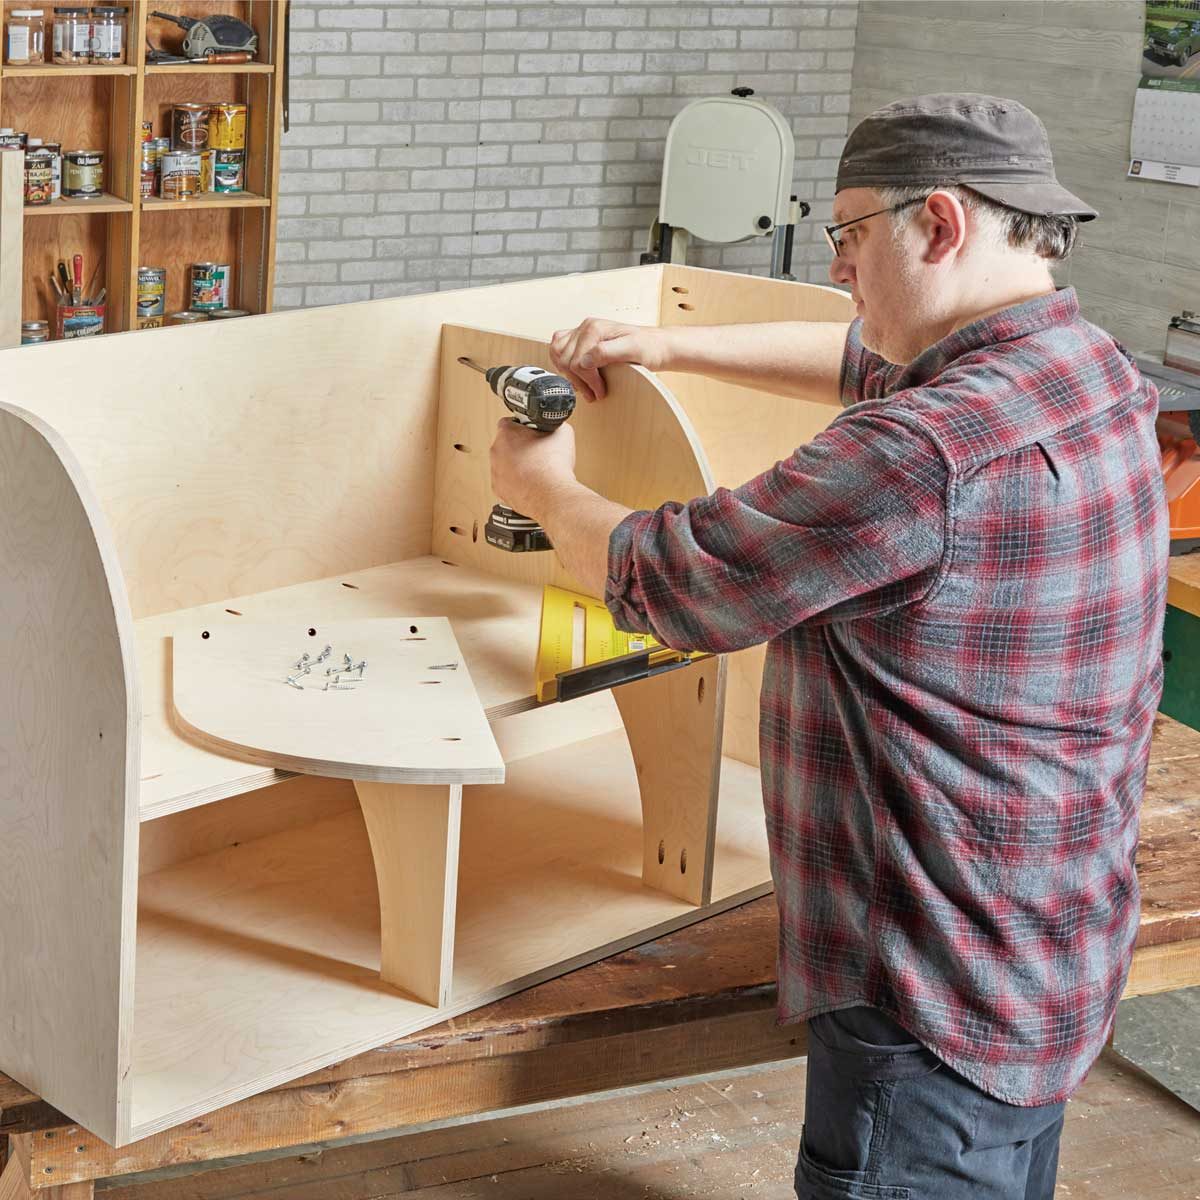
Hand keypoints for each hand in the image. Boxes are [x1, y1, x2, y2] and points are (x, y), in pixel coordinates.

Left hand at [490, 419, 576, 517]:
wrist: (550, 495)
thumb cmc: (552, 465)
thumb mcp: (563, 433)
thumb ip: (554, 426)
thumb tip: (555, 428)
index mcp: (506, 432)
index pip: (511, 422)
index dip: (526, 427)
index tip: (535, 434)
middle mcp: (496, 451)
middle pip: (507, 444)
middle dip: (521, 447)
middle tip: (538, 453)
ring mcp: (495, 472)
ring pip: (506, 464)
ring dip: (518, 466)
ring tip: (537, 471)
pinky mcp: (499, 489)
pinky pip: (508, 482)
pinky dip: (518, 483)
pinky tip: (532, 483)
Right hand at [549, 318, 665, 402]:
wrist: (658, 346)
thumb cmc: (649, 348)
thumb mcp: (633, 350)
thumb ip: (607, 352)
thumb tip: (584, 360)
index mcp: (594, 328)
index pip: (577, 361)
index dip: (587, 381)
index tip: (600, 391)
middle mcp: (586, 327)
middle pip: (565, 360)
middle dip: (579, 381)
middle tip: (593, 394)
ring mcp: (583, 332)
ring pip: (558, 354)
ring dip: (568, 374)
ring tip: (584, 386)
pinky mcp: (583, 339)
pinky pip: (559, 348)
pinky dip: (562, 362)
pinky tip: (574, 373)